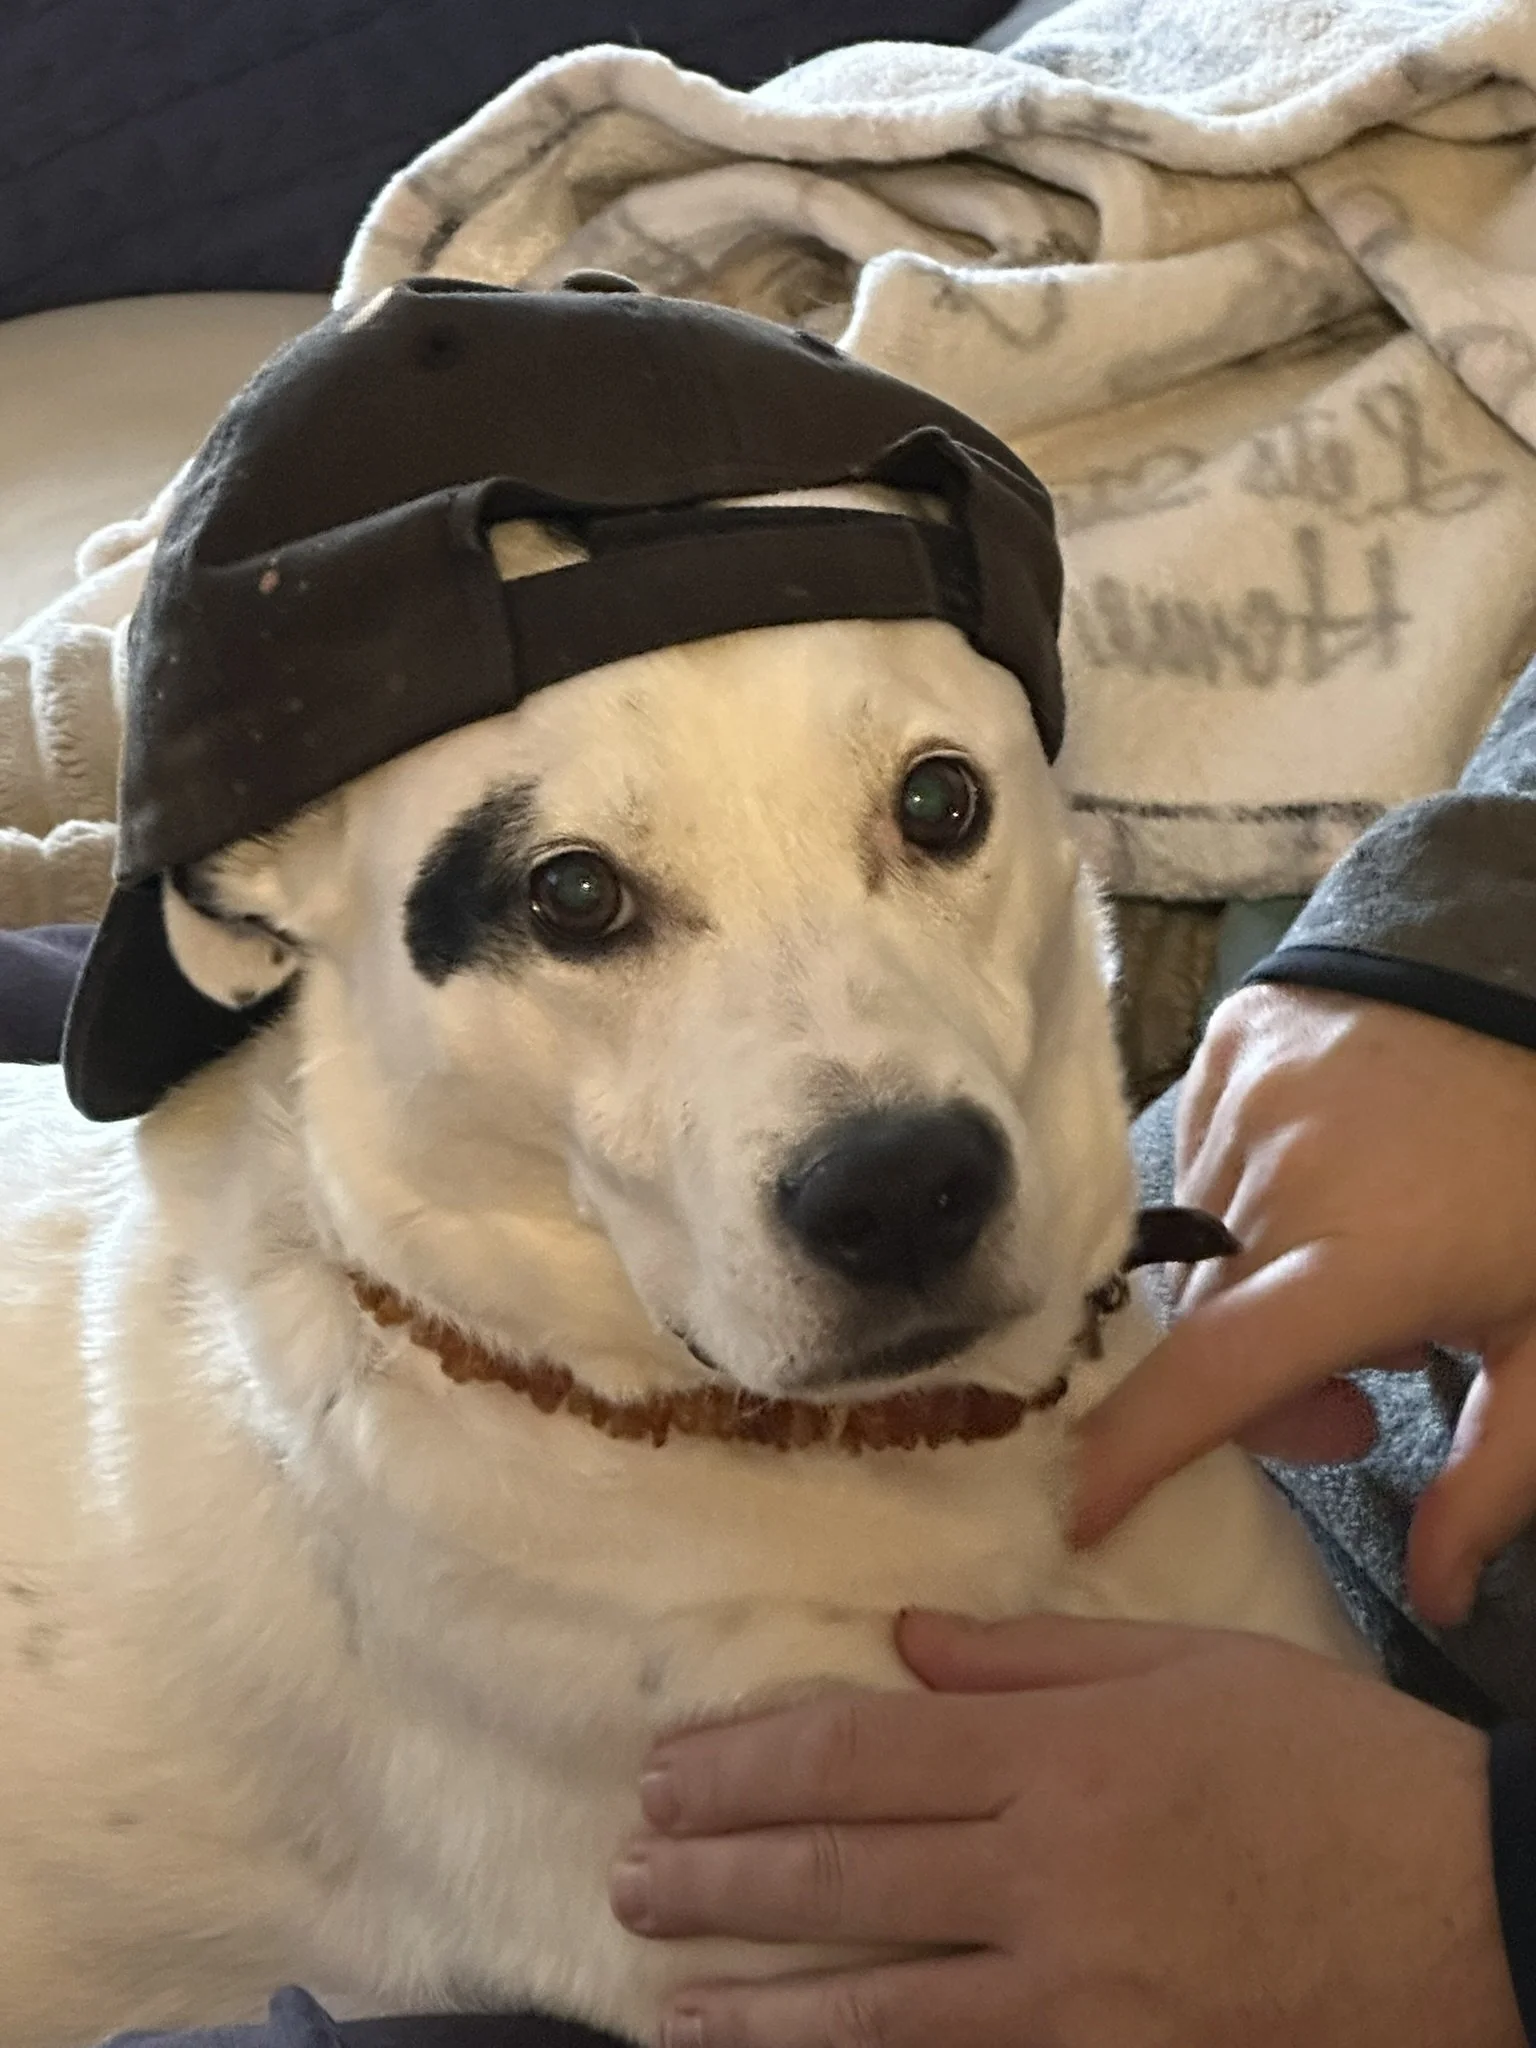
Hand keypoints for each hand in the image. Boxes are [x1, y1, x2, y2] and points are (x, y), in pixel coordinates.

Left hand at [610, 1611, 1519, 2047]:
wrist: (1468, 1907)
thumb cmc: (1328, 1763)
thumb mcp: (1188, 1666)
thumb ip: (1032, 1656)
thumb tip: (905, 1641)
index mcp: (1058, 1752)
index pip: (858, 1754)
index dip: (747, 1764)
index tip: (668, 1768)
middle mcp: (1044, 1872)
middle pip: (841, 1875)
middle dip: (718, 1874)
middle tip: (631, 1870)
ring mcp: (1073, 1992)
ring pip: (872, 2002)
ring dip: (753, 2000)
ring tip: (664, 1992)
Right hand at [1071, 984, 1535, 1622]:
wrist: (1527, 984)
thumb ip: (1497, 1476)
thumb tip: (1439, 1599)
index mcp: (1368, 1258)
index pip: (1222, 1372)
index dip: (1140, 1449)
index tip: (1077, 1509)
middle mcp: (1280, 1176)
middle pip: (1206, 1327)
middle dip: (1259, 1385)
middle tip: (1353, 1401)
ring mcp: (1241, 1100)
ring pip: (1195, 1250)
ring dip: (1246, 1289)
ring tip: (1345, 1270)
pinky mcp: (1222, 1049)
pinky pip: (1191, 1163)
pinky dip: (1237, 1204)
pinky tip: (1316, 1193)